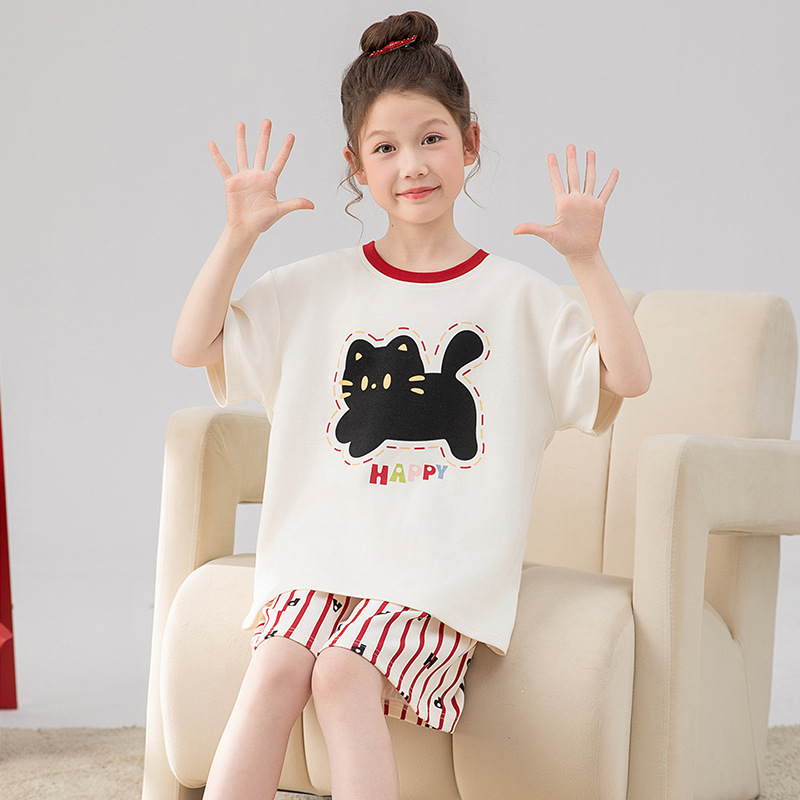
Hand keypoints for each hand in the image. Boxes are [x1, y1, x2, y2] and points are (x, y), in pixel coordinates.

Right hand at [209, 119, 313, 236]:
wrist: (245, 228)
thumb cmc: (263, 221)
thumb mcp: (280, 210)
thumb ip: (295, 204)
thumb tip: (312, 205)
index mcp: (270, 180)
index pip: (280, 161)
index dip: (285, 149)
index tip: (291, 135)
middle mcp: (257, 176)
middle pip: (262, 152)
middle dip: (265, 137)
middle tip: (267, 121)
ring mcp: (244, 177)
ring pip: (243, 154)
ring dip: (242, 139)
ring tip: (241, 124)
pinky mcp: (231, 182)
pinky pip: (223, 166)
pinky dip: (217, 156)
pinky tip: (212, 144)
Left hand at [513, 145, 617, 264]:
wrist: (580, 252)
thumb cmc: (563, 245)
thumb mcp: (548, 235)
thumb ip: (533, 229)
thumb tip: (514, 230)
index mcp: (562, 203)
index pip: (557, 181)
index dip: (554, 168)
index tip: (551, 155)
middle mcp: (575, 199)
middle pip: (573, 175)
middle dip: (572, 161)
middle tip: (570, 146)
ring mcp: (587, 202)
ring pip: (589, 179)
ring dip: (590, 166)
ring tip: (590, 152)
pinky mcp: (598, 208)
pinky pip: (605, 192)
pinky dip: (610, 182)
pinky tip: (614, 171)